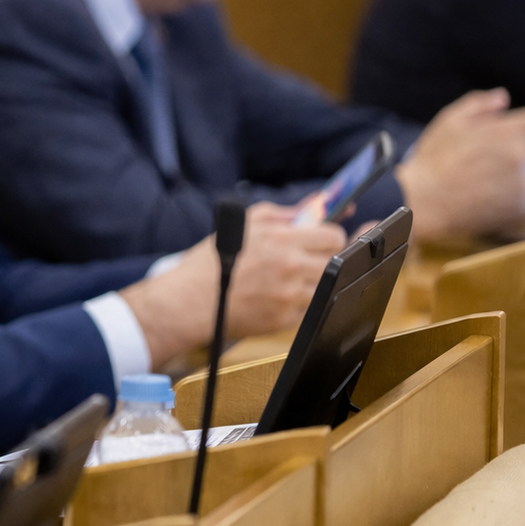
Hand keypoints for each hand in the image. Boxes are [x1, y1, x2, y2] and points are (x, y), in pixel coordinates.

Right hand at [224, 204, 344, 336]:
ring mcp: (290, 296)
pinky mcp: (285, 320)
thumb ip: (284, 213)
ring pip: (326, 286)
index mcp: (282, 239)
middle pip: (336, 261)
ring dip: (311, 282)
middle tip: (305, 260)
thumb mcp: (244, 224)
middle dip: (324, 258)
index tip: (320, 241)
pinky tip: (274, 298)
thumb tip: (316, 206)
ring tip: (285, 281)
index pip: (334, 236)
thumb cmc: (211, 263)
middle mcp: (291, 267)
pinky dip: (297, 303)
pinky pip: (308, 308)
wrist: (188, 302)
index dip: (329, 237)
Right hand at [397, 89, 524, 238]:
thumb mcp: (448, 122)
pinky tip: (506, 200)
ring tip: (503, 184)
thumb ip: (478, 104)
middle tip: (505, 163)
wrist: (421, 203)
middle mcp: (524, 155)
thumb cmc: (432, 162)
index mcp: (510, 130)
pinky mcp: (524, 210)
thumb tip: (502, 98)